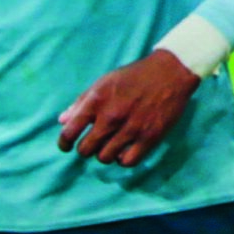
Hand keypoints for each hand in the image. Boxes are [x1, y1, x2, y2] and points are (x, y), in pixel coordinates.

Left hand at [58, 50, 198, 164]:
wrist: (170, 72)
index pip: (70, 131)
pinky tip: (125, 151)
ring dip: (105, 154)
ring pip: (105, 158)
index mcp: (97, 101)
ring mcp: (131, 128)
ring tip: (111, 146)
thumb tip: (62, 121)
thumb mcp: (104, 82)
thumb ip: (81, 102)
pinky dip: (123, 160)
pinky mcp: (149, 137)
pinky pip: (127, 161)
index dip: (64, 143)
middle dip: (86, 149)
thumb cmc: (134, 76)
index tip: (66, 146)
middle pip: (86, 149)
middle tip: (93, 143)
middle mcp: (111, 116)